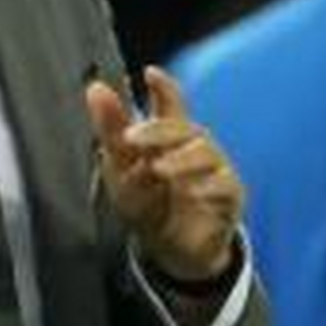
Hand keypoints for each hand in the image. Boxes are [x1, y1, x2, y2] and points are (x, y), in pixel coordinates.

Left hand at [85, 64, 240, 280]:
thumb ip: (111, 129)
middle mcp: (194, 148)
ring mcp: (216, 170)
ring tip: (158, 169)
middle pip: (185, 127)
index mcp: (168, 137)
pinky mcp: (230, 197)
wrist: (171, 252)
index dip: (163, 88)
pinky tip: (191, 192)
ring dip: (180, 159)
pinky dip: (208, 186)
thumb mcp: (120, 169)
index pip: (169, 105)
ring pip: (207, 152)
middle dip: (159, 129)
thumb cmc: (149, 204)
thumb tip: (95, 88)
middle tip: (132, 137)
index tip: (149, 73)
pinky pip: (226, 185)